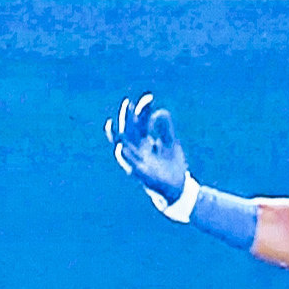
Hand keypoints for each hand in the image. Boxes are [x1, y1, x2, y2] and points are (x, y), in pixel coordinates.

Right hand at [107, 94, 198, 220]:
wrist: (178, 190)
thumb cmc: (171, 166)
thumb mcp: (170, 143)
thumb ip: (165, 128)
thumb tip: (159, 111)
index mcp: (145, 143)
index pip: (140, 123)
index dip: (142, 110)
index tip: (150, 98)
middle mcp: (138, 152)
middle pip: (128, 132)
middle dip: (126, 118)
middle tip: (127, 103)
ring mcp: (139, 164)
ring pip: (124, 149)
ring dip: (117, 137)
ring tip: (111, 125)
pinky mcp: (143, 176)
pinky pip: (131, 166)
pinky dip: (126, 157)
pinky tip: (121, 148)